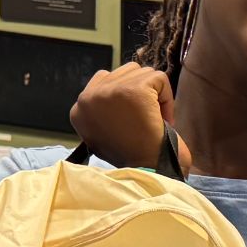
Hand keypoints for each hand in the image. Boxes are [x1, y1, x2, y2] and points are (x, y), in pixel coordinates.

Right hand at [70, 63, 191, 173]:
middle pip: (122, 73)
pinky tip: (164, 120)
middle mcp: (87, 98)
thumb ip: (105, 113)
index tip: (135, 120)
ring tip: (154, 120)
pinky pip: (158, 78)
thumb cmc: (135, 161)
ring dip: (154, 94)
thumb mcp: (106, 136)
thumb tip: (118, 94)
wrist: (148, 173)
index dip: (126, 98)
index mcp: (78, 111)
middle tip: (147, 120)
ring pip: (140, 73)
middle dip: (141, 92)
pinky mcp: (133, 90)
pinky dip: (168, 98)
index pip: (103, 82)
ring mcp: (108, 91)